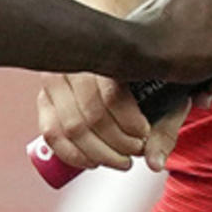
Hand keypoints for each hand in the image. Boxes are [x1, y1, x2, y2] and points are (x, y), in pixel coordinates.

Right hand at [36, 71, 187, 173]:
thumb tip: (155, 163)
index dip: (130, 123)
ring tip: (121, 160)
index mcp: (107, 49)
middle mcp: (75, 61)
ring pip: (71, 128)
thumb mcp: (167, 98)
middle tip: (135, 150)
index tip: (144, 134)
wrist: (128, 61)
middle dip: (117, 143)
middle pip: (92, 115)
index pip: (113, 95)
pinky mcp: (45, 98)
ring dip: (98, 154)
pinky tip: (93, 162)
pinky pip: (51, 133)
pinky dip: (72, 155)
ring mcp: (55, 79)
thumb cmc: (149, 78)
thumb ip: (163, 130)